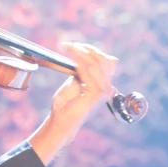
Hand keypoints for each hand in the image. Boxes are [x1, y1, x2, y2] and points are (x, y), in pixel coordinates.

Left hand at [28, 42, 116, 162]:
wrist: (60, 121)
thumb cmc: (65, 105)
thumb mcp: (75, 82)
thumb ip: (82, 70)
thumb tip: (81, 55)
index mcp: (104, 85)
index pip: (106, 61)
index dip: (91, 50)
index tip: (75, 46)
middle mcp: (107, 88)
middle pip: (104, 59)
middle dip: (87, 49)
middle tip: (70, 45)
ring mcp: (103, 92)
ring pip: (97, 63)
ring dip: (81, 53)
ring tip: (68, 48)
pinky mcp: (96, 95)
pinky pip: (88, 72)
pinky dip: (79, 63)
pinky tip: (71, 58)